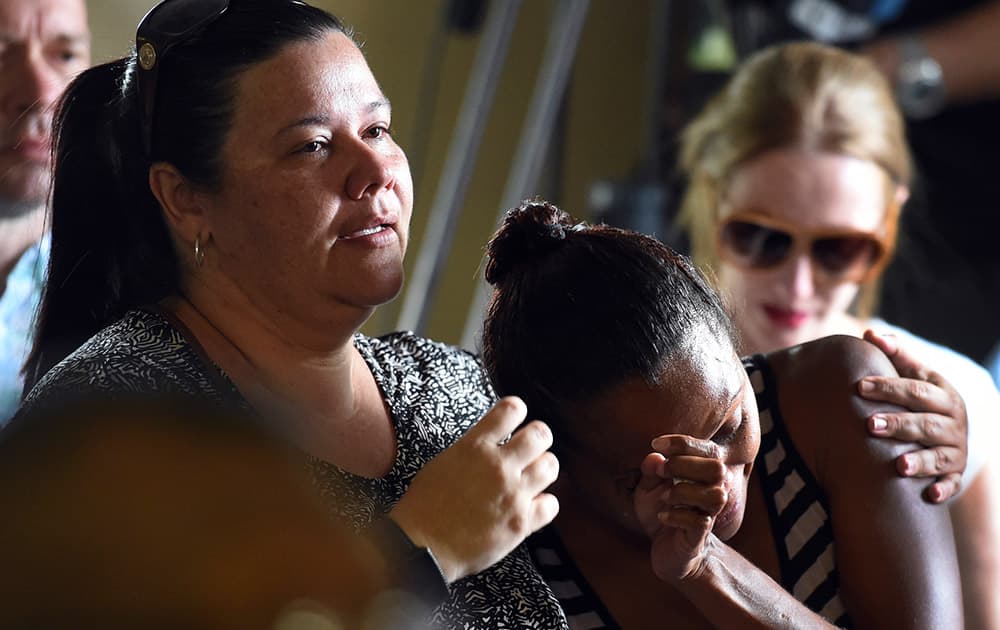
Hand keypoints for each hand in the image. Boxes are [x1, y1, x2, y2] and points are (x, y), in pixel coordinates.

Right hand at [388, 396, 558, 581]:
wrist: (422, 546)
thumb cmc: (425, 507)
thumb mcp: (443, 462)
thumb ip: (472, 450)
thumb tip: (492, 444)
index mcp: (475, 447)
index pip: (511, 410)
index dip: (517, 411)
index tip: (516, 417)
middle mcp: (498, 466)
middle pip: (540, 435)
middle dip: (538, 438)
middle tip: (532, 448)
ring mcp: (512, 494)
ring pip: (550, 466)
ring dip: (544, 468)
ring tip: (534, 476)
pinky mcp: (521, 522)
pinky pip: (551, 504)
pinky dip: (544, 504)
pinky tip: (532, 506)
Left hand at [642, 435, 728, 582]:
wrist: (668, 551)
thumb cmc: (662, 511)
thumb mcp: (648, 489)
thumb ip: (651, 471)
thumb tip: (655, 456)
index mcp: (701, 474)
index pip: (707, 450)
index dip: (683, 443)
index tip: (656, 443)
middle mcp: (712, 491)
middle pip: (717, 468)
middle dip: (685, 465)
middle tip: (662, 472)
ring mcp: (708, 515)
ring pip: (715, 495)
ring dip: (683, 491)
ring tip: (665, 496)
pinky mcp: (700, 536)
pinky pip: (700, 522)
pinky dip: (677, 516)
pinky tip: (662, 516)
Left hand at [860, 329, 967, 502]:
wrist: (949, 433)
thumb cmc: (920, 399)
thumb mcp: (914, 375)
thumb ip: (894, 355)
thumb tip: (869, 333)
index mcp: (942, 395)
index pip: (915, 389)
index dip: (888, 387)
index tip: (860, 386)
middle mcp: (953, 423)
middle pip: (925, 423)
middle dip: (899, 424)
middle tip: (870, 425)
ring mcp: (955, 450)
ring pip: (939, 456)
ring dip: (920, 461)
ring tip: (898, 465)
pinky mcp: (955, 475)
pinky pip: (952, 484)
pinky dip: (943, 489)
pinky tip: (929, 494)